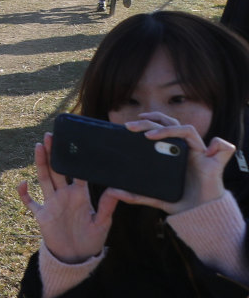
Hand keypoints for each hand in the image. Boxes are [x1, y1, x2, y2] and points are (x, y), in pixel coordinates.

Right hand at [17, 132, 118, 263]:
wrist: (77, 257)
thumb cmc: (92, 240)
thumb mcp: (103, 223)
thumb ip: (107, 206)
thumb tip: (115, 189)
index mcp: (80, 195)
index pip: (76, 172)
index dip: (73, 157)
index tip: (71, 142)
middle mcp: (64, 195)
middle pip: (57, 170)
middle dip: (53, 153)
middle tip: (50, 135)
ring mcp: (51, 203)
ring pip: (44, 179)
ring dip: (40, 163)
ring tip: (39, 146)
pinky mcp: (41, 214)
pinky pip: (30, 201)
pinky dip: (24, 193)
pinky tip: (22, 183)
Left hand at [108, 114, 235, 213]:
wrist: (201, 215)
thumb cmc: (180, 202)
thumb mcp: (154, 196)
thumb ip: (136, 195)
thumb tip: (113, 192)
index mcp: (173, 152)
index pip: (162, 127)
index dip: (149, 121)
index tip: (129, 124)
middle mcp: (186, 149)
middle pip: (169, 124)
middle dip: (150, 121)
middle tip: (130, 126)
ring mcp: (200, 154)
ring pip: (187, 130)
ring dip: (169, 129)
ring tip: (149, 136)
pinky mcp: (215, 164)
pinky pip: (222, 148)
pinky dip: (219, 145)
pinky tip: (208, 150)